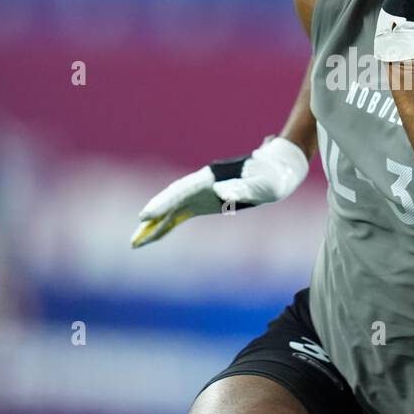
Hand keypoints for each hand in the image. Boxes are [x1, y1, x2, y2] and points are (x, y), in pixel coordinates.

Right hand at [131, 136, 308, 248]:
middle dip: (153, 218)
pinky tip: (153, 238)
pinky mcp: (205, 203)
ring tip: (135, 243)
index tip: (146, 215)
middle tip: (135, 239)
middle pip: (171, 199)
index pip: (182, 190)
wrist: (278, 170)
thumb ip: (243, 188)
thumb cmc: (272, 176)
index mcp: (212, 177)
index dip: (164, 203)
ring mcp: (201, 193)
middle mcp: (202, 184)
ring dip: (154, 226)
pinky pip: (180, 216)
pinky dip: (166, 226)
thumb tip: (222, 195)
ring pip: (172, 209)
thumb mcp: (263, 183)